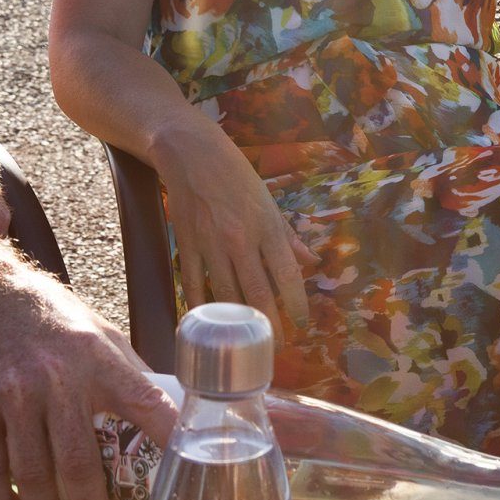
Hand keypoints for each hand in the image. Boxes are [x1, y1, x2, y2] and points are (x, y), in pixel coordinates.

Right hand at [0, 261, 176, 499]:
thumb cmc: (51, 317)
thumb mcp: (99, 333)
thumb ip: (128, 374)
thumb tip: (170, 417)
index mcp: (99, 357)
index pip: (146, 405)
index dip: (169, 442)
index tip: (183, 473)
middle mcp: (57, 376)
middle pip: (78, 467)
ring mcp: (13, 392)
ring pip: (33, 477)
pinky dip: (6, 499)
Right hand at [152, 120, 318, 335]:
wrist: (191, 153)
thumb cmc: (236, 175)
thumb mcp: (269, 201)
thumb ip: (289, 236)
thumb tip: (312, 262)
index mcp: (267, 227)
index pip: (288, 275)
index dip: (297, 305)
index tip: (302, 324)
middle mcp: (241, 239)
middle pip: (258, 293)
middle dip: (269, 325)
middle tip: (276, 346)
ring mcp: (211, 244)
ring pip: (227, 295)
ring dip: (239, 323)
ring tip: (247, 342)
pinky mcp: (187, 245)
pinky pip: (193, 285)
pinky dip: (199, 308)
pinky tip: (207, 325)